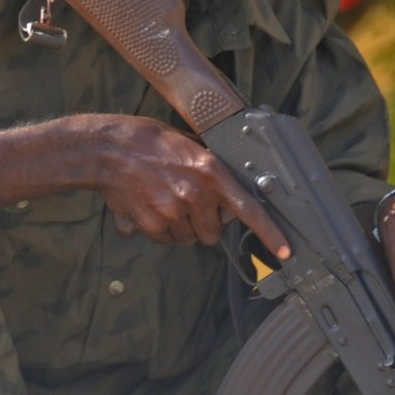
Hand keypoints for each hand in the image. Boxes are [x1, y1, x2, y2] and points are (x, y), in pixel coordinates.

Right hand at [79, 115, 289, 256]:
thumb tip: (226, 197)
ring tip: (164, 201)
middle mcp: (196, 194)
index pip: (249, 210)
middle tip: (187, 205)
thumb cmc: (148, 142)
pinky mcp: (154, 225)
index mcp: (211, 171)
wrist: (109, 150)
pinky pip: (166, 240)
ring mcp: (175, 211)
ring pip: (189, 238)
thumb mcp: (188, 146)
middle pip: (213, 233)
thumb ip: (210, 171)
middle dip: (204, 224)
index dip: (270, 234)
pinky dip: (160, 230)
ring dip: (181, 227)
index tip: (285, 252)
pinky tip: (150, 207)